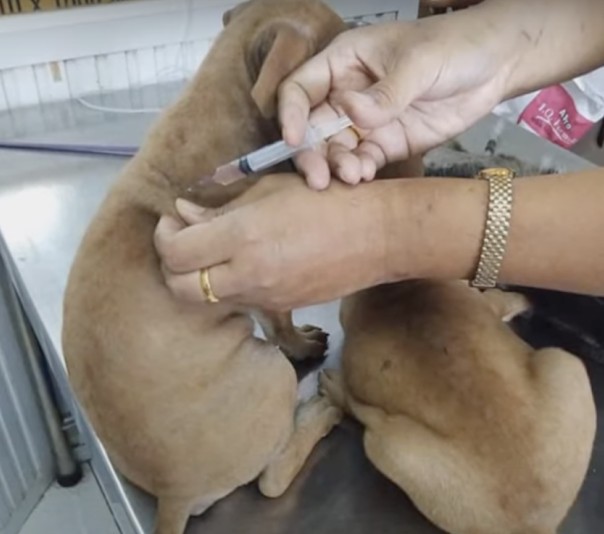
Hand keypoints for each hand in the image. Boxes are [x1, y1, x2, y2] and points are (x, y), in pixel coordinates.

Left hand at [154, 174, 391, 310]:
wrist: (377, 236)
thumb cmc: (325, 199)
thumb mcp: (269, 190)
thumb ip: (221, 208)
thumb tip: (184, 215)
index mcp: (242, 236)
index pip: (176, 252)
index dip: (164, 236)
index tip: (174, 220)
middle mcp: (247, 274)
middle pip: (179, 288)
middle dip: (171, 265)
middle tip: (183, 241)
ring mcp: (264, 297)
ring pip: (206, 301)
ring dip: (197, 278)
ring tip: (213, 252)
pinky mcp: (280, 308)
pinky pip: (238, 302)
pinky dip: (227, 287)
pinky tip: (243, 264)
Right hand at [279, 6, 515, 188]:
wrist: (496, 66)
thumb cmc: (453, 45)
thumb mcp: (419, 62)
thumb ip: (386, 91)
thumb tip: (351, 112)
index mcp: (343, 63)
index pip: (300, 88)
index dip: (290, 114)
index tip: (292, 139)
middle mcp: (346, 95)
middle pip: (313, 128)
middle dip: (311, 154)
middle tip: (317, 178)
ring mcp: (366, 123)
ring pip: (335, 150)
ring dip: (336, 167)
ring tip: (353, 176)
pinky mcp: (386, 144)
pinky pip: (362, 162)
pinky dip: (359, 172)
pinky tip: (365, 177)